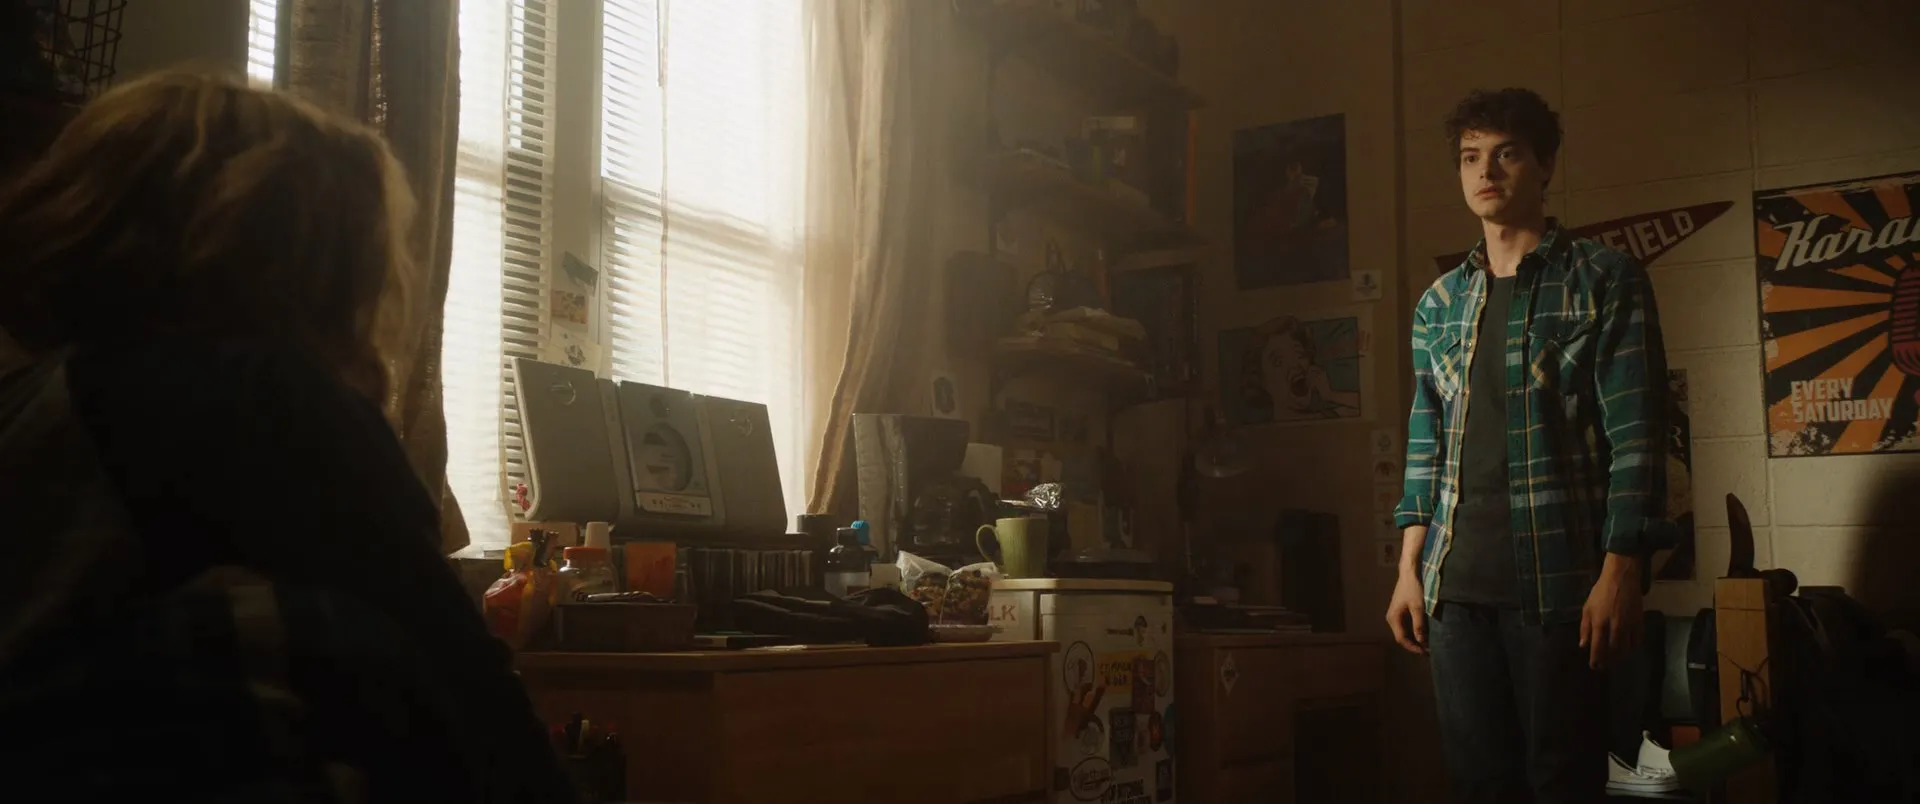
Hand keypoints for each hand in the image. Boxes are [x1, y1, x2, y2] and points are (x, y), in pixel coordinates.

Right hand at [1384, 570, 1426, 654]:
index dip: (1412, 647)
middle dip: (1413, 644)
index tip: (1425, 652)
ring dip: (1414, 638)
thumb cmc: (1413, 589)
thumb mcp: (1418, 608)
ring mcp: (1395, 614)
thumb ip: (1418, 625)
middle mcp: (1392, 618)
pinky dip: (1413, 631)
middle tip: (1427, 650)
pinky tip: (1423, 633)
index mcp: (1393, 618)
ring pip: (1404, 632)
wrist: (1410, 573)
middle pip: (1401, 637)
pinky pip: (1406, 625)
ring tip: (1426, 644)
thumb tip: (1421, 642)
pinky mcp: (1400, 611)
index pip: (1401, 639)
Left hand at [1580, 554, 1643, 668]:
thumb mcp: (1587, 608)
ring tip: (1615, 661)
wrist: (1621, 578)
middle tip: (1605, 667)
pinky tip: (1627, 649)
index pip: (1598, 647)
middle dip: (1609, 662)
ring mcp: (1629, 625)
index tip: (1595, 667)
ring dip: (1620, 657)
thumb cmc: (1601, 592)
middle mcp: (1615, 626)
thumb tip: (1583, 646)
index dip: (1596, 659)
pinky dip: (1632, 648)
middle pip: (1613, 651)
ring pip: (1626, 648)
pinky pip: (1638, 640)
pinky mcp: (1639, 621)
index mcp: (1599, 622)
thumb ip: (1585, 628)